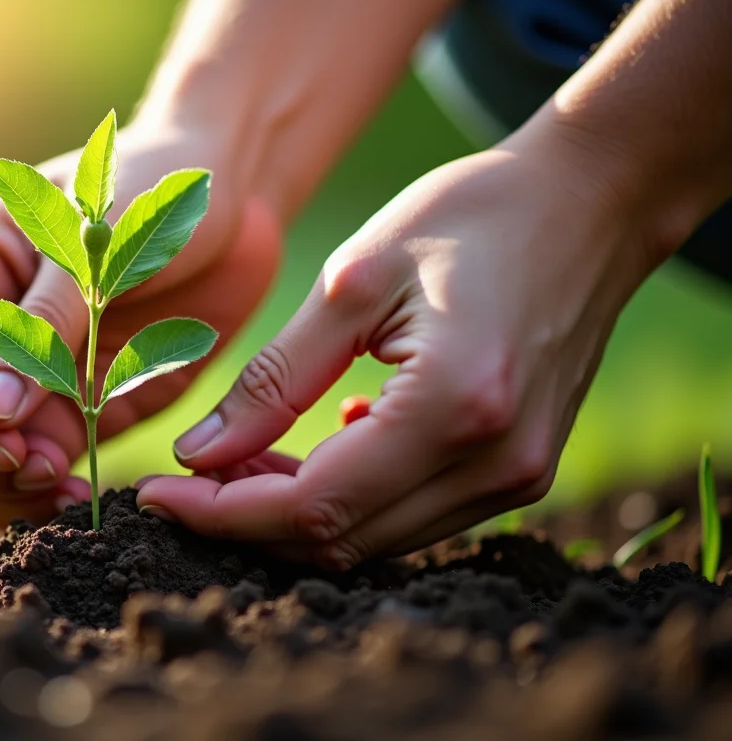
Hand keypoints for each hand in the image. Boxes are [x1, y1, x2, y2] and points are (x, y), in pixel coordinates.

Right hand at [0, 122, 280, 525]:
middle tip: (34, 471)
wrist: (227, 207)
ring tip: (63, 487)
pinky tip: (77, 496)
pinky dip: (37, 495)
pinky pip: (26, 467)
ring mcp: (21, 376)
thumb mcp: (96, 252)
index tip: (2, 442)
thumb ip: (43, 330)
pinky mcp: (69, 412)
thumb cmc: (154, 196)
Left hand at [136, 128, 664, 567]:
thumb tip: (197, 456)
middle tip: (188, 473)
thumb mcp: (353, 281)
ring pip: (374, 538)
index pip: (313, 506)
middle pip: (341, 538)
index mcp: (454, 407)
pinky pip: (412, 515)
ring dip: (294, 511)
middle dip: (248, 517)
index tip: (154, 493)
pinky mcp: (521, 471)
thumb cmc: (470, 217)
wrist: (586, 204)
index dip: (222, 513)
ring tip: (238, 458)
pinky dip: (348, 498)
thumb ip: (275, 378)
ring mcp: (518, 476)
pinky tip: (315, 446)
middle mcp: (496, 463)